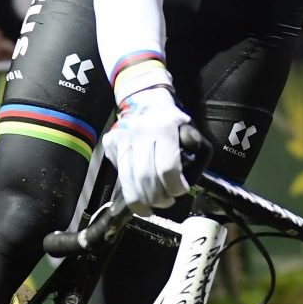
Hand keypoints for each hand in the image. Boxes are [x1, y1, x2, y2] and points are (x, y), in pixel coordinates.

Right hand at [103, 86, 190, 213]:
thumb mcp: (186, 126)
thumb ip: (192, 148)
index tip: (180, 190)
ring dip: (141, 200)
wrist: (143, 97)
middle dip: (158, 197)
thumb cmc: (168, 117)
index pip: (167, 168)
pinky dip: (129, 188)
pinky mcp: (110, 144)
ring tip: (151, 206)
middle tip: (166, 201)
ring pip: (128, 180)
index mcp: (163, 129)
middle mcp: (139, 133)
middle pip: (146, 178)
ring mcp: (121, 139)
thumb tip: (191, 175)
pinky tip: (138, 193)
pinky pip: (120, 174)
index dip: (175, 186)